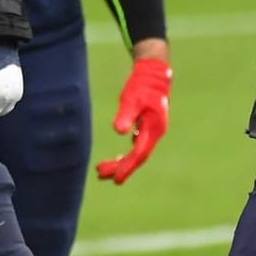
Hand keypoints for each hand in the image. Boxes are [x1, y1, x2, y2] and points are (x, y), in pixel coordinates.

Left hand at [96, 57, 171, 184]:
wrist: (153, 75)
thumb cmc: (141, 87)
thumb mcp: (131, 100)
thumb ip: (126, 116)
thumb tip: (119, 131)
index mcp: (154, 129)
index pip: (139, 154)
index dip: (127, 167)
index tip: (115, 180)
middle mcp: (155, 133)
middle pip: (137, 157)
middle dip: (120, 167)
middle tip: (99, 174)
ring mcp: (152, 131)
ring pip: (137, 152)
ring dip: (121, 162)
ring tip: (101, 171)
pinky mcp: (148, 128)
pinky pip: (137, 146)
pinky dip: (127, 154)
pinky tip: (117, 158)